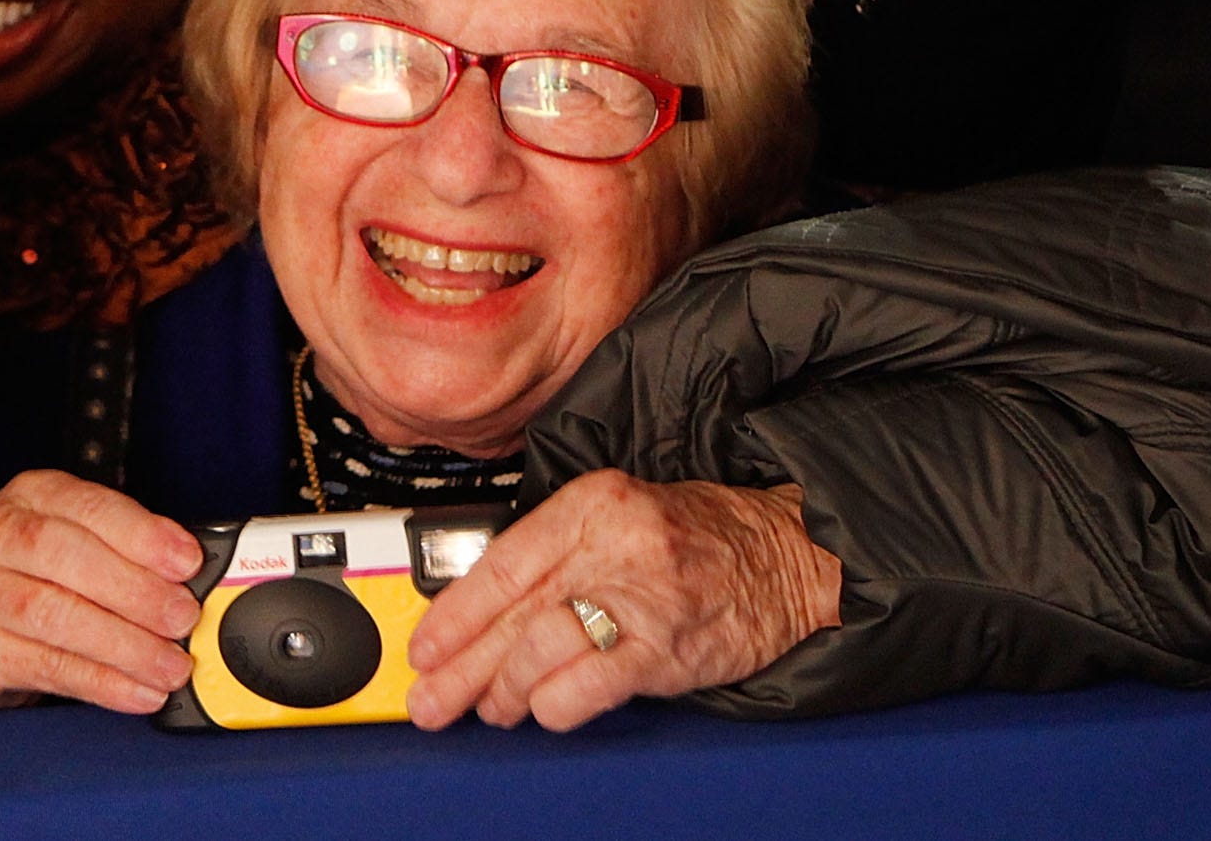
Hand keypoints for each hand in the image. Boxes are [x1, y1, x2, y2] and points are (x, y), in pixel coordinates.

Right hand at [0, 469, 204, 715]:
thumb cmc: (41, 581)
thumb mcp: (80, 545)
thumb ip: (128, 551)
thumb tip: (194, 577)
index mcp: (30, 496)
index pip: (88, 506)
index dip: (142, 534)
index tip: (187, 562)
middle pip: (65, 557)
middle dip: (135, 591)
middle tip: (183, 619)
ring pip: (53, 616)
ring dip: (123, 645)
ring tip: (169, 665)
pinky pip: (42, 667)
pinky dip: (99, 682)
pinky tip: (136, 691)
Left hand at [405, 472, 841, 730]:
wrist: (786, 555)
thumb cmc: (699, 542)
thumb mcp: (620, 522)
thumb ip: (557, 557)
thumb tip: (478, 617)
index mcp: (593, 501)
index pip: (500, 562)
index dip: (452, 615)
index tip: (424, 649)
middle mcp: (613, 541)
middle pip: (511, 612)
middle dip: (461, 667)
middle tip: (431, 700)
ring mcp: (642, 592)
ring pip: (537, 649)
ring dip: (504, 691)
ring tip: (495, 708)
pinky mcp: (666, 643)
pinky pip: (585, 684)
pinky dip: (554, 704)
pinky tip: (545, 709)